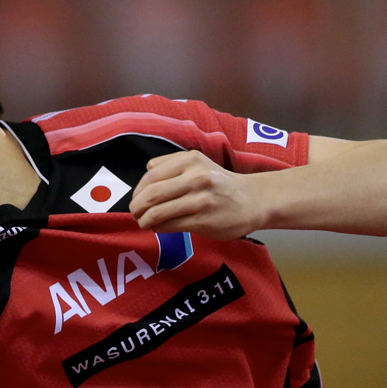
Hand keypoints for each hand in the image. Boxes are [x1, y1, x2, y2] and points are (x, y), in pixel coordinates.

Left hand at [130, 150, 266, 239]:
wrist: (252, 200)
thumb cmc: (220, 183)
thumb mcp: (199, 163)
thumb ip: (172, 165)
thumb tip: (145, 177)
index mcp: (190, 160)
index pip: (151, 175)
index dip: (138, 190)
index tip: (137, 199)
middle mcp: (195, 177)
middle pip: (151, 194)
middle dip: (137, 206)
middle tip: (134, 213)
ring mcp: (200, 200)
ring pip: (158, 212)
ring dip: (145, 220)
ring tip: (143, 222)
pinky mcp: (203, 220)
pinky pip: (171, 225)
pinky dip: (158, 228)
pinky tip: (158, 228)